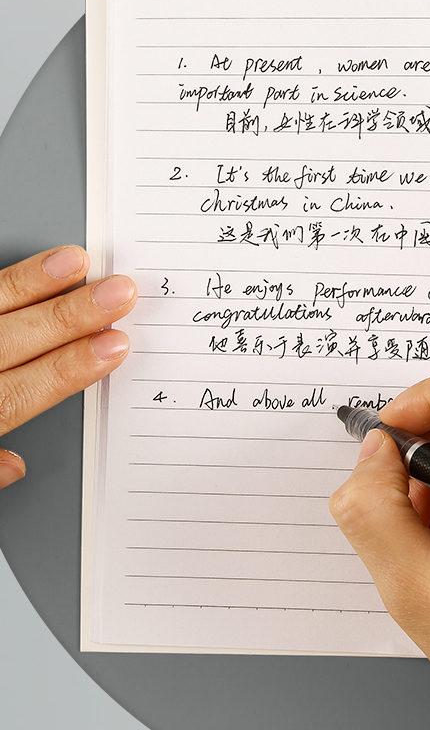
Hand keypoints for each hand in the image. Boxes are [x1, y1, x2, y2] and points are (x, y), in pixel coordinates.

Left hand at [0, 246, 135, 488]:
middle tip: (118, 293)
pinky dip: (4, 281)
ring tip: (76, 263)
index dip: (70, 369)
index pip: (20, 393)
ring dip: (32, 284)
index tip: (116, 346)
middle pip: (14, 343)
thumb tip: (15, 466)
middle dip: (70, 317)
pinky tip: (35, 265)